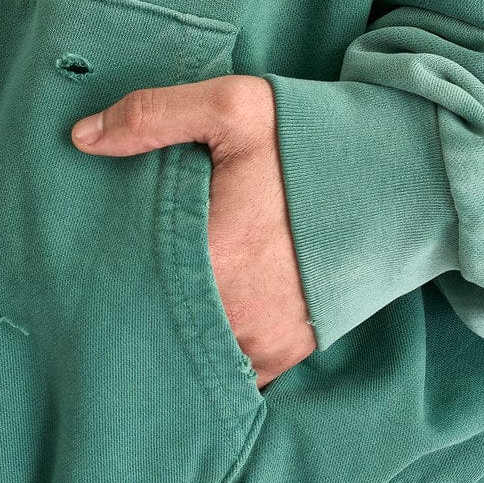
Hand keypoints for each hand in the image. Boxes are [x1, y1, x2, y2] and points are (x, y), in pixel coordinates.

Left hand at [70, 75, 317, 389]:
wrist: (401, 180)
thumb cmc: (313, 145)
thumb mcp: (236, 107)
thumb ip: (154, 115)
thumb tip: (82, 138)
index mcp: (209, 258)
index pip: (125, 285)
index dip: (103, 277)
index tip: (89, 267)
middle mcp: (234, 313)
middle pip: (155, 327)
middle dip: (135, 313)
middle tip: (118, 291)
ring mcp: (265, 340)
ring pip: (193, 358)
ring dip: (175, 340)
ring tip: (160, 312)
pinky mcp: (291, 351)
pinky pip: (236, 375)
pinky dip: (215, 359)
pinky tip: (202, 333)